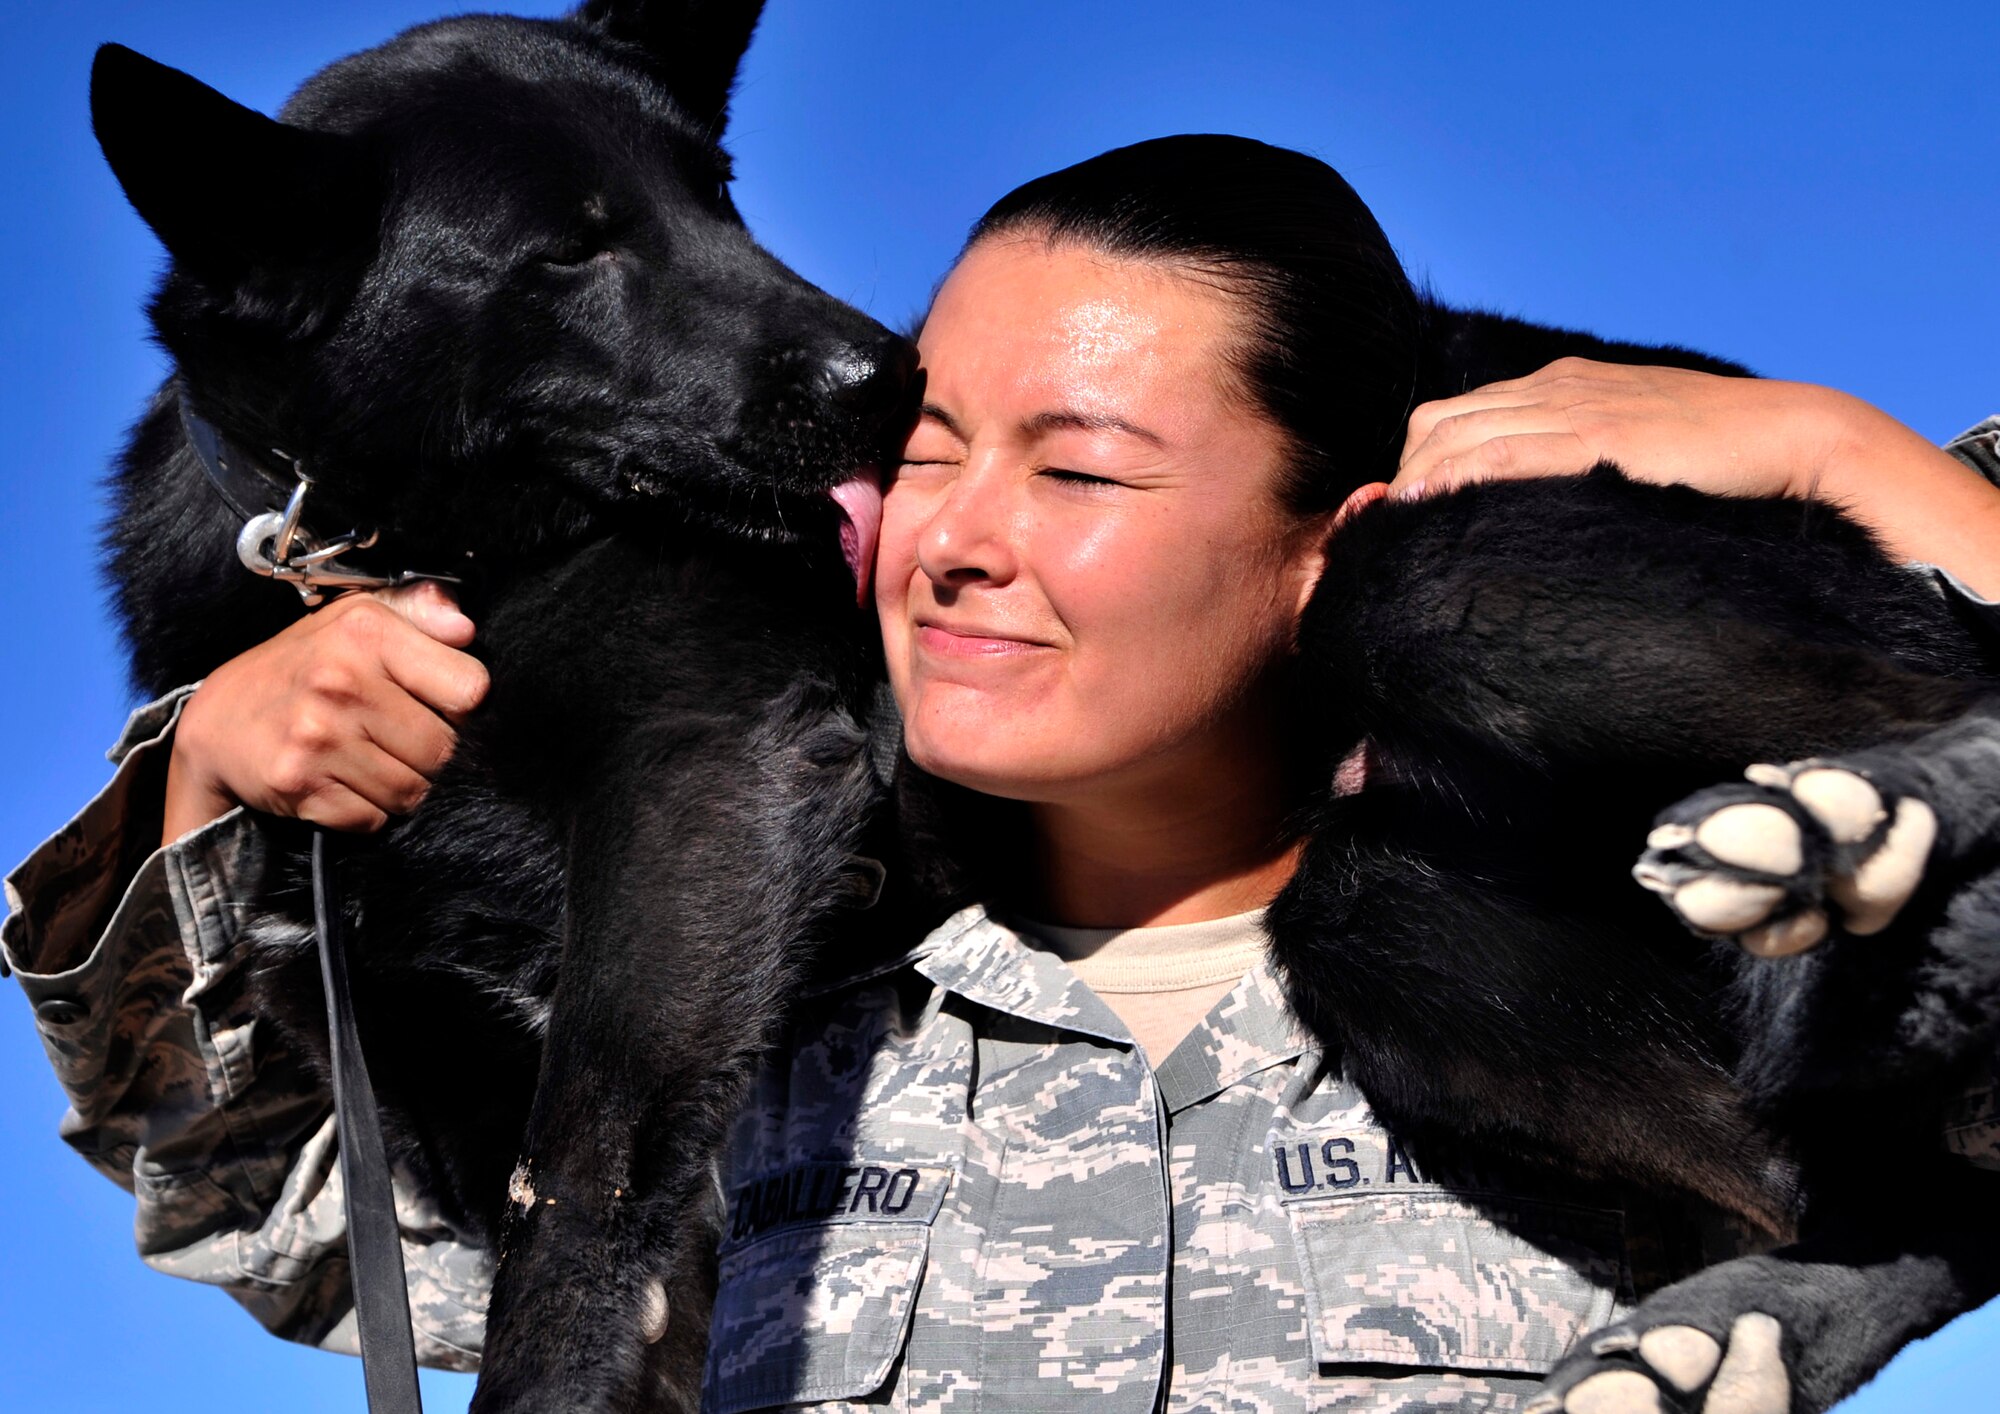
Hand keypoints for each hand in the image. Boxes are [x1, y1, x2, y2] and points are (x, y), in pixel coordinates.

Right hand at [162, 581, 489, 842]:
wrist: (218, 720)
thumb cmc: (305, 666)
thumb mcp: (355, 620)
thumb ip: (419, 613)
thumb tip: (467, 629)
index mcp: (367, 633)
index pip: (470, 689)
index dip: (465, 706)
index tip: (442, 706)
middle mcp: (341, 681)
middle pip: (444, 749)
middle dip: (435, 756)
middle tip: (405, 743)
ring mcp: (318, 736)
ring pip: (412, 791)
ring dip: (404, 788)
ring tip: (377, 763)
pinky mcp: (299, 783)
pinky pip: (373, 818)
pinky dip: (370, 812)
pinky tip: (348, 784)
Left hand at [1380, 357, 1999, 596]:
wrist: (1793, 436)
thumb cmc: (1714, 464)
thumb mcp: (1624, 455)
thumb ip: (1570, 471)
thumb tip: (1520, 522)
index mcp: (1557, 386)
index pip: (1451, 418)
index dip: (1415, 466)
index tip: (1398, 517)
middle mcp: (1554, 389)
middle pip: (1437, 426)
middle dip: (1403, 479)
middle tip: (1390, 537)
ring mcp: (1576, 408)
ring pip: (1458, 436)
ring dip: (1415, 485)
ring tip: (1394, 535)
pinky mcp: (1601, 437)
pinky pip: (1506, 452)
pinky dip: (1455, 477)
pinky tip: (1426, 508)